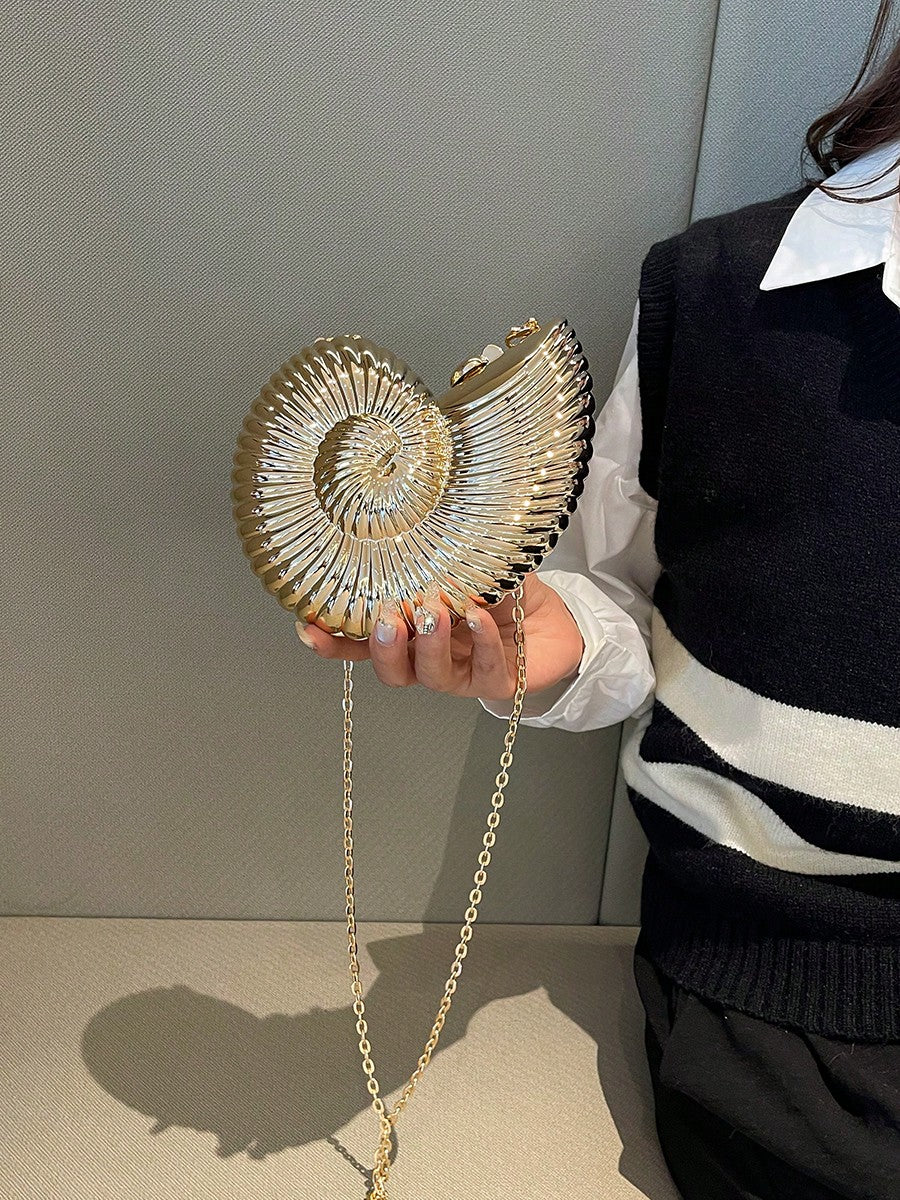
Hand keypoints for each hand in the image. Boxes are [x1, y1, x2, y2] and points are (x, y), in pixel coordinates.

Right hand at [295, 573, 584, 702]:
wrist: (556, 619)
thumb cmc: (503, 591)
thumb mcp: (467, 562)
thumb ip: (439, 551)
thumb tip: (414, 514)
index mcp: (410, 630)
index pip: (361, 641)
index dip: (332, 641)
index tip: (308, 626)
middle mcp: (427, 656)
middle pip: (389, 669)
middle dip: (381, 646)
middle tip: (388, 620)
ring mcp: (459, 673)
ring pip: (429, 675)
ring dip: (429, 646)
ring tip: (436, 614)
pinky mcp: (495, 683)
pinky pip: (482, 670)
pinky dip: (479, 643)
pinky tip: (479, 618)